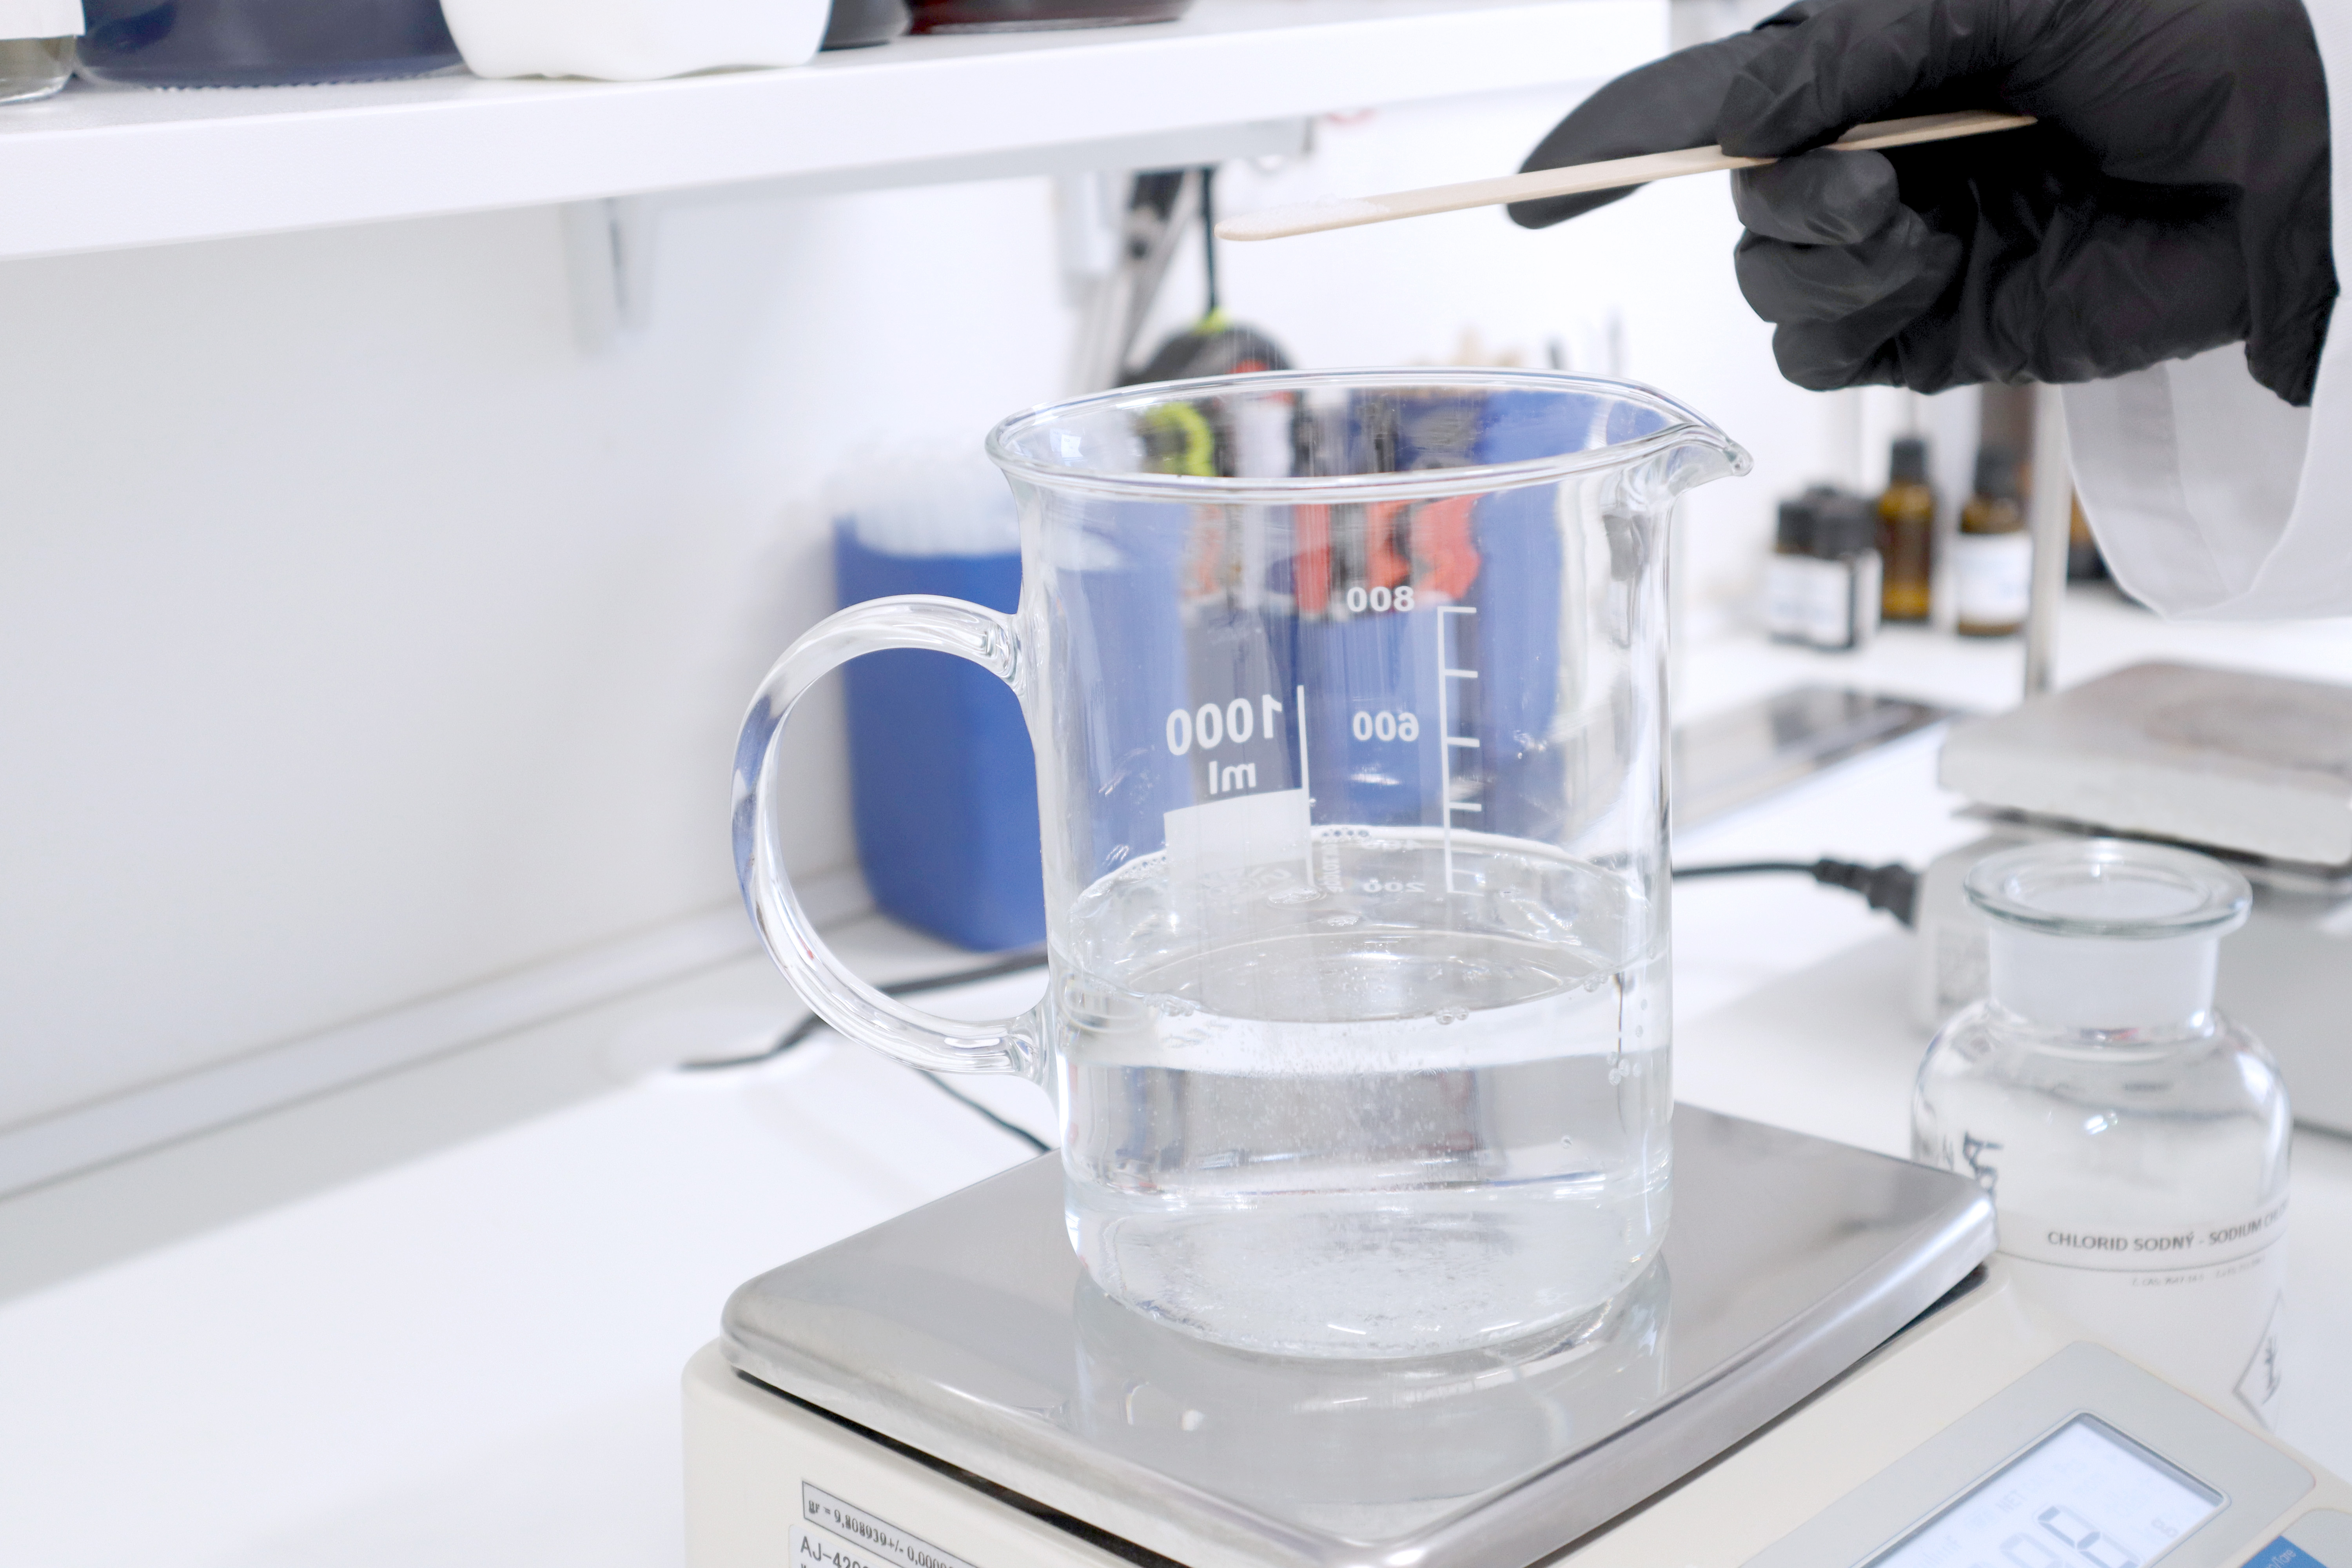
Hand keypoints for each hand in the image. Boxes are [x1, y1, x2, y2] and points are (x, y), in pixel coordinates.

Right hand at [1512, 0, 2335, 403]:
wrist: (2315, 145)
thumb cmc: (2191, 28)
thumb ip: (1852, 47)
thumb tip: (1738, 122)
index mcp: (1879, 59)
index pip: (1710, 103)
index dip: (1610, 141)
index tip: (1529, 195)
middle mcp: (1879, 155)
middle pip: (1739, 205)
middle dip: (1782, 204)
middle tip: (1873, 191)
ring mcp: (1908, 248)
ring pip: (1774, 287)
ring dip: (1818, 267)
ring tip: (1914, 236)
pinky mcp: (1947, 329)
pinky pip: (1830, 354)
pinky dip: (1848, 326)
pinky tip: (1921, 282)